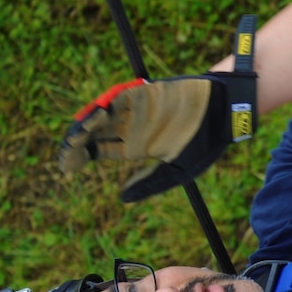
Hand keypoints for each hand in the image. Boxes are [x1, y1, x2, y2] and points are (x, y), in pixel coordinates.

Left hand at [58, 73, 253, 201]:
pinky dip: (101, 106)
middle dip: (75, 143)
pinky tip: (94, 118)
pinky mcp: (142, 93)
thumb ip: (150, 182)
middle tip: (66, 156)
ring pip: (98, 115)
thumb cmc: (205, 143)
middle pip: (93, 133)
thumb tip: (121, 198)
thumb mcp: (178, 171)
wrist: (225, 112)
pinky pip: (115, 97)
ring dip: (84, 125)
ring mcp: (134, 109)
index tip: (67, 169)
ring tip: (75, 139)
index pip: (99, 151)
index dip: (80, 157)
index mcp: (136, 147)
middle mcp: (130, 128)